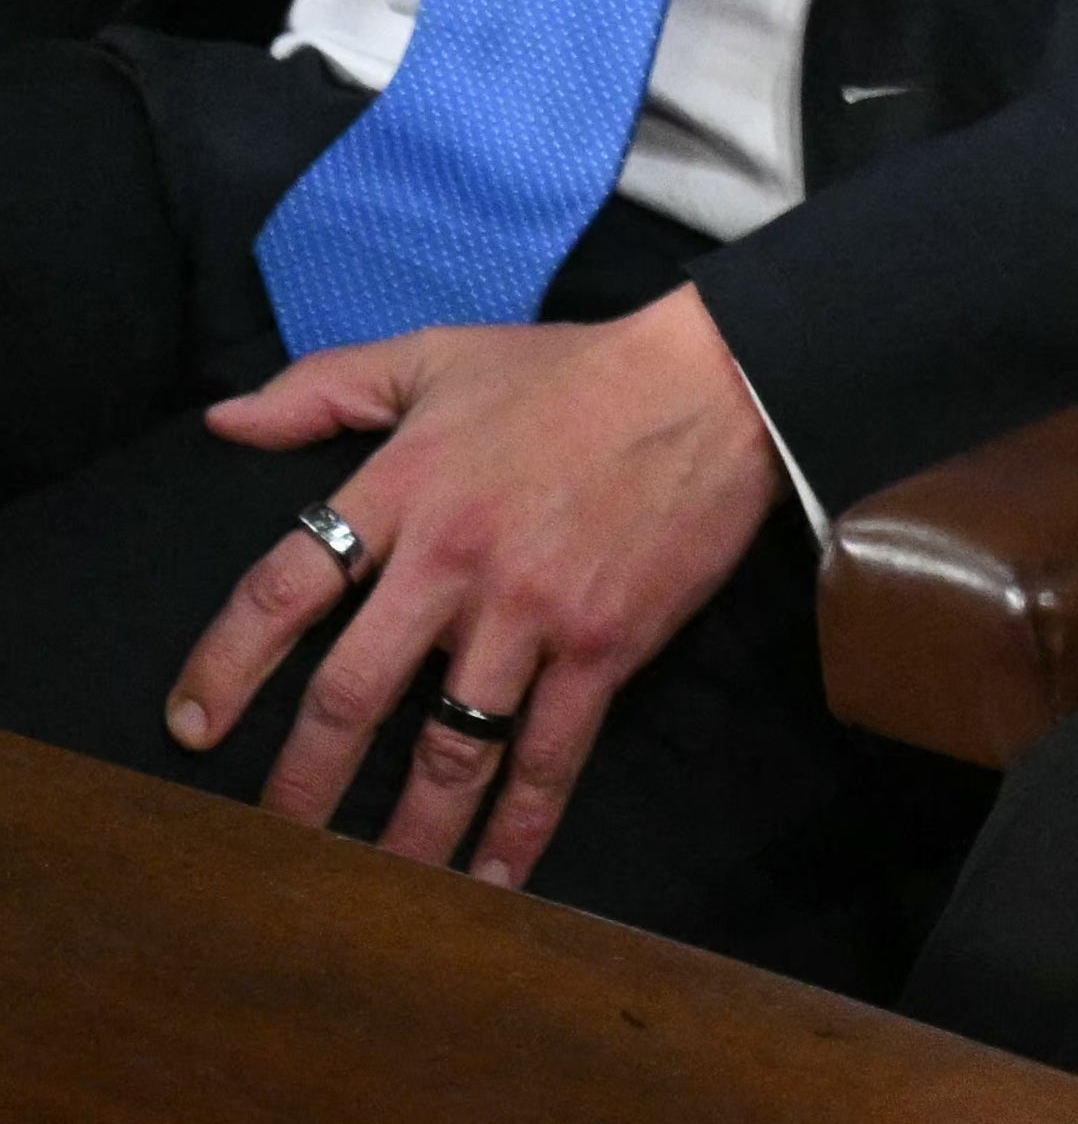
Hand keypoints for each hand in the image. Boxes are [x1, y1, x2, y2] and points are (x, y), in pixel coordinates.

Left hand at [172, 286, 781, 886]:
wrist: (717, 384)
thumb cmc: (573, 372)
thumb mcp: (439, 355)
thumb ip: (324, 387)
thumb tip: (223, 423)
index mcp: (403, 490)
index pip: (283, 588)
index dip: (226, 665)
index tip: (190, 728)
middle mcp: (453, 562)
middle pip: (352, 694)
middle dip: (301, 782)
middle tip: (267, 844)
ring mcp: (531, 613)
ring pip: (449, 747)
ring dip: (404, 831)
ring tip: (368, 891)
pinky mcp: (603, 647)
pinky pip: (551, 755)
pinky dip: (520, 827)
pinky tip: (493, 879)